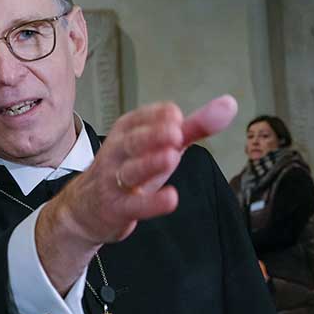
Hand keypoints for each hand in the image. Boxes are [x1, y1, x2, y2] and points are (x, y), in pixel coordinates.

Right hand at [35, 95, 237, 293]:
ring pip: (131, 170)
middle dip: (153, 135)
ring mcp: (114, 180)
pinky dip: (152, 203)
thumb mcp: (159, 145)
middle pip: (133, 141)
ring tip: (171, 157)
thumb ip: (194, 127)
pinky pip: (134, 205)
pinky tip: (170, 199)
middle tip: (176, 132)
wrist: (84, 209)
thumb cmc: (128, 170)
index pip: (141, 117)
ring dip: (150, 164)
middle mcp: (117, 152)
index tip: (177, 117)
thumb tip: (229, 104)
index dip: (160, 117)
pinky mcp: (117, 208)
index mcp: (126, 130)